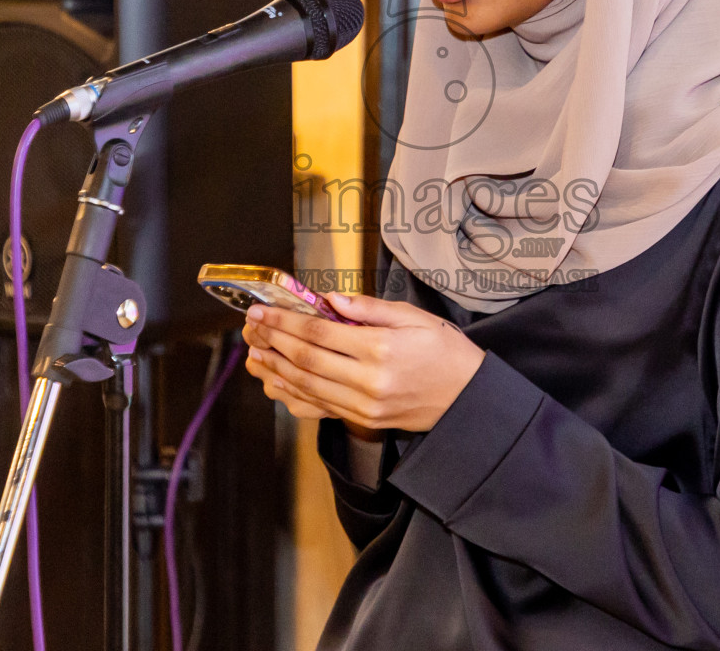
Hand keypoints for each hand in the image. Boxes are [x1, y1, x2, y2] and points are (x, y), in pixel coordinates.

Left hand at [240, 292, 485, 432]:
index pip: (320, 332)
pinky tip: (277, 381)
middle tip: (252, 325)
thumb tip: (334, 300)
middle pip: (307, 359)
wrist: (467, 399)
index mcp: (381, 348)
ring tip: (255, 351)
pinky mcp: (363, 419)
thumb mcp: (416, 318)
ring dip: (276, 368)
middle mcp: (368, 380)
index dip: (285, 321)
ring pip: (307, 385)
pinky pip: (318, 407)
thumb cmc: (446, 353)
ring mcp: (363, 405)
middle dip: (274, 340)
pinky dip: (292, 394)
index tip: (263, 310)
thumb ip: (372, 309)